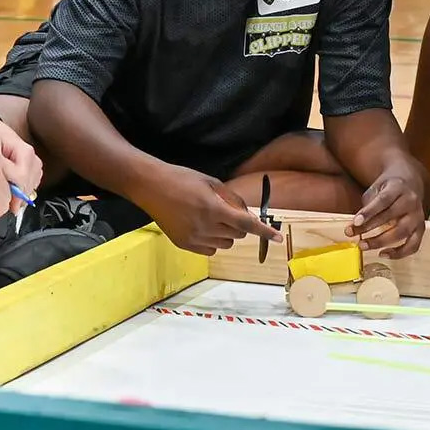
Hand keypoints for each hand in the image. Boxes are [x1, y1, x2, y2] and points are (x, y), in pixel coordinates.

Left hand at [0, 112, 41, 213]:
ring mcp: (32, 163)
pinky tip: (8, 192)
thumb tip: (1, 179)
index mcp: (24, 151)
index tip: (1, 201)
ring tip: (2, 198)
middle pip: (29, 185)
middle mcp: (31, 157)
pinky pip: (29, 184)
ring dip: (18, 196)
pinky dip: (20, 191)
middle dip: (15, 197)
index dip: (12, 193)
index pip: (22, 179)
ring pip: (31, 186)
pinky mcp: (29, 167)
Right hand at [140, 165, 281, 254]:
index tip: (278, 238)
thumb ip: (232, 199)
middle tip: (227, 211)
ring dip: (226, 234)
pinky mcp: (184, 245)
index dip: (265, 232)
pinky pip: (210, 250)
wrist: (151, 187)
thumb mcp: (212, 182)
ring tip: (211, 217)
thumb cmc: (182, 179)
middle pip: (238, 235)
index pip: (247, 224)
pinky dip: (213, 241)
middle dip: (239, 225)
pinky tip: (201, 227)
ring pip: (225, 244)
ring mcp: (194, 238)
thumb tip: (246, 214)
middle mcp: (205, 227)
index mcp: (213, 209)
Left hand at [349, 159, 429, 257]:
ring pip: (402, 232)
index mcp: (398, 188)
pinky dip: (399, 253)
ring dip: (381, 242)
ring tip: (364, 246)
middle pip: (391, 217)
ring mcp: (418, 216)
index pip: (383, 200)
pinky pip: (413, 245)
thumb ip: (368, 204)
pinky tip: (383, 254)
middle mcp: (411, 201)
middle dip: (369, 227)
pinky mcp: (421, 228)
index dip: (369, 212)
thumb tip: (355, 225)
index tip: (355, 222)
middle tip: (352, 234)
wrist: (411, 183)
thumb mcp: (377, 188)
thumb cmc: (390, 188)